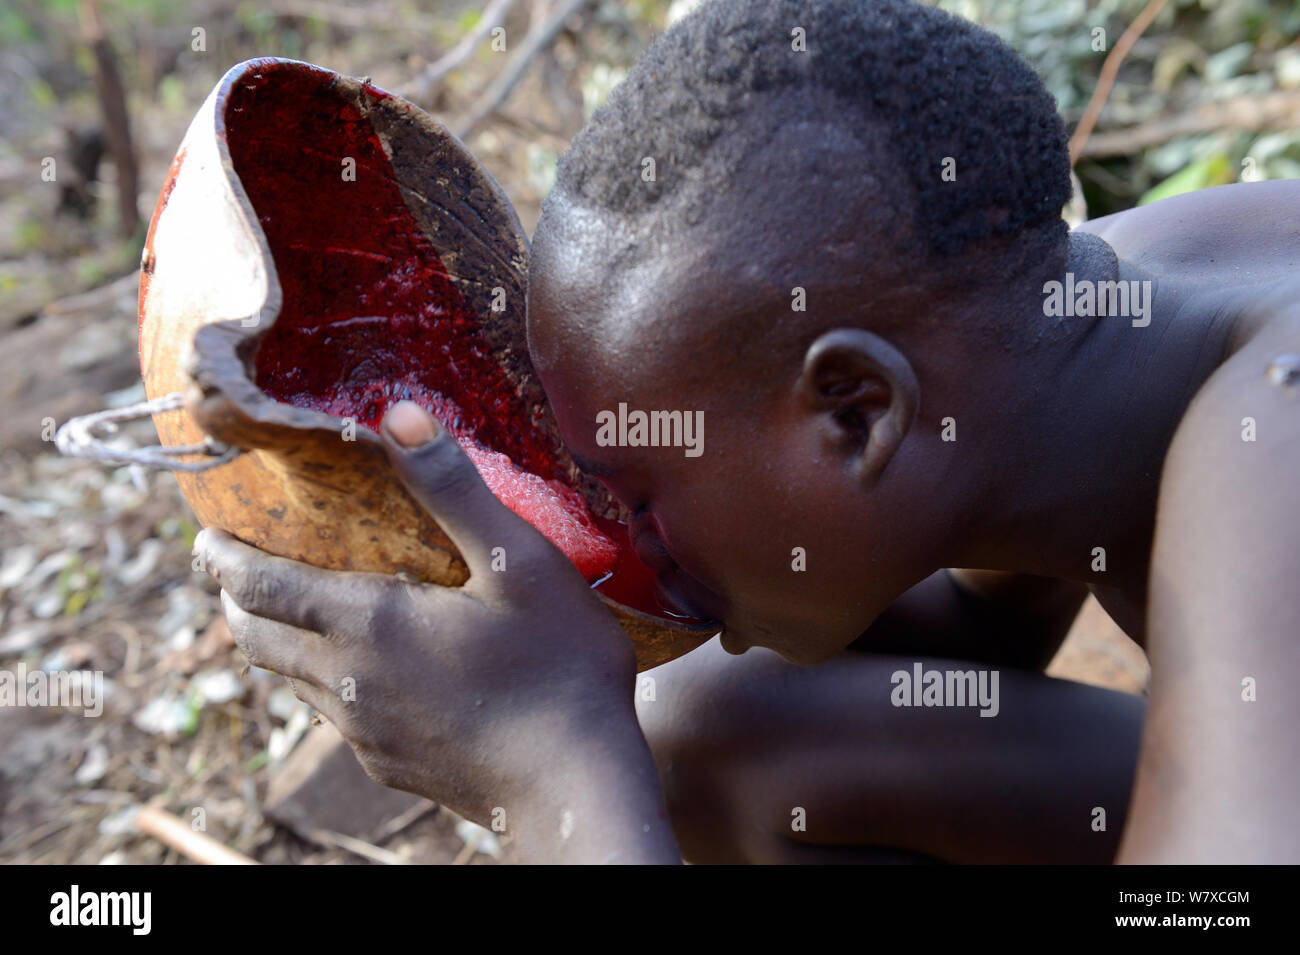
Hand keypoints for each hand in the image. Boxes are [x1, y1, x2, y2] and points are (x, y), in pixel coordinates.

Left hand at [195, 402, 645, 835]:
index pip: (259, 587)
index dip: (224, 557)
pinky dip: (322, 682)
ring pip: (290, 681)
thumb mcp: (517, 562)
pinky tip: (360, 674)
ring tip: (287, 613)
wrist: (575, 786)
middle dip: (234, 599)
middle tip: (232, 569)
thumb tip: (396, 411)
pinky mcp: (389, 765)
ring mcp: (364, 732)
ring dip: (275, 641)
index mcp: (366, 624)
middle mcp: (346, 682)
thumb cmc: (558, 666)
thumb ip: (452, 488)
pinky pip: (333, 717)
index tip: (206, 534)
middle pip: (256, 637)